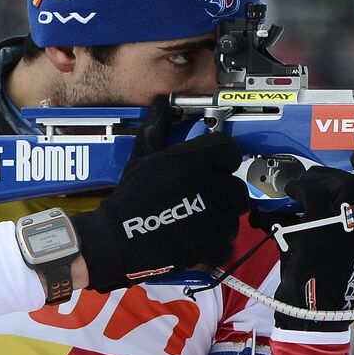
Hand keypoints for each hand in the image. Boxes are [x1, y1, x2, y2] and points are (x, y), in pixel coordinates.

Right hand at [72, 100, 247, 291]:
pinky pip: (227, 246)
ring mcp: (211, 215)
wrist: (115, 239)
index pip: (230, 151)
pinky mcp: (210, 244)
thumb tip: (162, 104)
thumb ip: (157, 129)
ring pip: (234, 219)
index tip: (217, 172)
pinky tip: (197, 245)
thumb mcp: (142, 157)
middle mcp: (205, 184)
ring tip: (196, 225)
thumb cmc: (129, 198)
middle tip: (207, 204)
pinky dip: (215, 250)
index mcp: (190, 160)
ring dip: (220, 225)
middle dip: (226, 199)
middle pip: (237, 189)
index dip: (224, 163)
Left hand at [273, 148, 353, 329]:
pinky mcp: (321, 220)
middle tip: (322, 174)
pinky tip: (292, 193)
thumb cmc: (334, 275)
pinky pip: (310, 190)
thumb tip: (338, 188)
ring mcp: (347, 219)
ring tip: (303, 186)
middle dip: (339, 172)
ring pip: (336, 181)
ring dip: (316, 178)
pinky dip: (298, 188)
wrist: (316, 305)